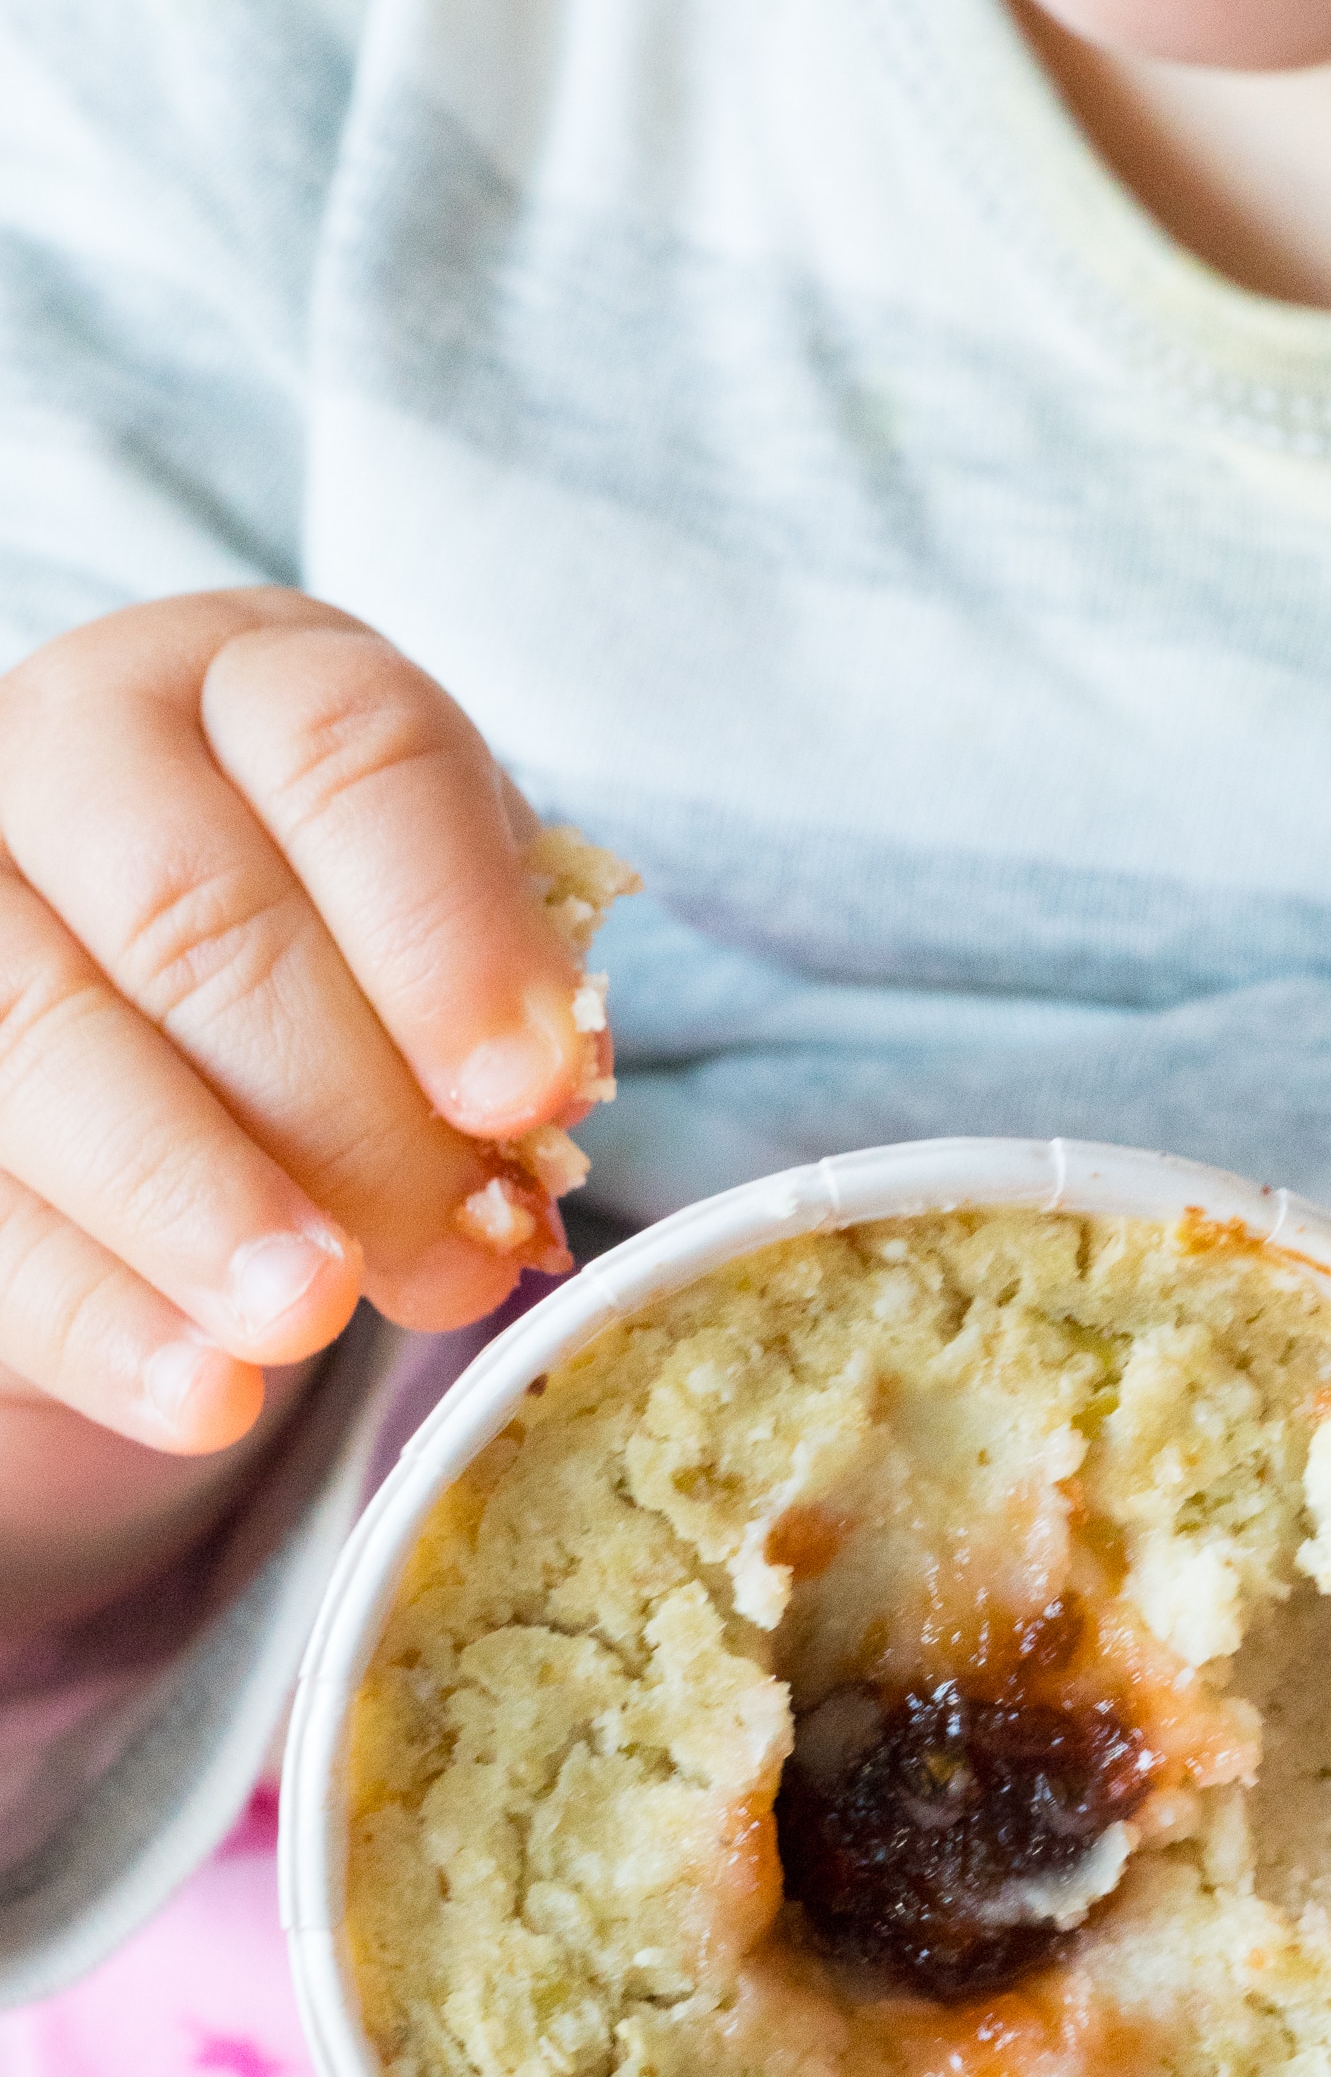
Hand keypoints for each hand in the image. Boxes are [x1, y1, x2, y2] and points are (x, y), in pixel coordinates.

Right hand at [0, 589, 601, 1627]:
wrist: (169, 999)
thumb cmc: (350, 945)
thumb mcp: (450, 937)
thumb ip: (495, 1009)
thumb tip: (536, 1121)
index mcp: (249, 682)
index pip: (351, 756)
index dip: (450, 934)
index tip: (532, 1089)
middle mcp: (70, 750)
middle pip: (195, 913)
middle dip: (342, 1106)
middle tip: (454, 1256)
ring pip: (41, 1034)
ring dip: (192, 1200)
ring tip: (309, 1324)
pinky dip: (97, 1311)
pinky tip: (201, 1394)